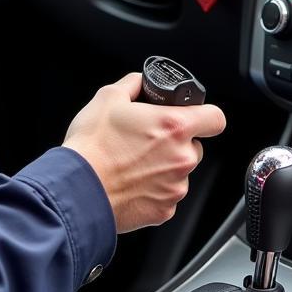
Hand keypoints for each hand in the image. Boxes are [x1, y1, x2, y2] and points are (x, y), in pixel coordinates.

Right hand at [63, 72, 226, 233]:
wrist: (76, 189)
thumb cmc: (92, 146)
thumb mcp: (108, 97)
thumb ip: (133, 84)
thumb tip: (140, 82)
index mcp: (174, 126)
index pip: (215, 118)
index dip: (205, 115)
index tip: (194, 118)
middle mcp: (182, 158)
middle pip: (195, 146)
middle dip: (176, 143)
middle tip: (147, 141)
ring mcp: (175, 187)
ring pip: (179, 172)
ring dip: (164, 167)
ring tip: (133, 164)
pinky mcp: (165, 210)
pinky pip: (166, 195)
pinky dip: (152, 190)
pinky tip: (130, 183)